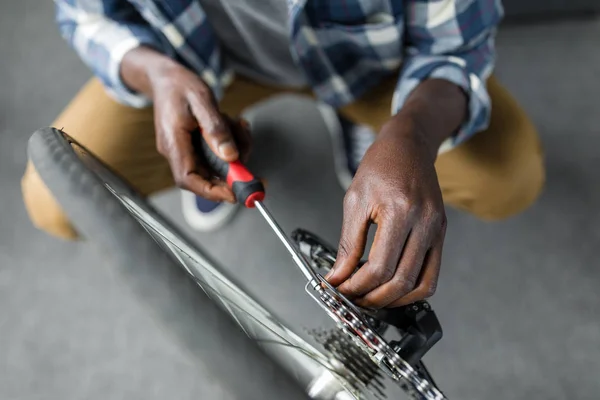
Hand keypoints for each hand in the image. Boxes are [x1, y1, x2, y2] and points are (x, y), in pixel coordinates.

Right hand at [149, 64, 251, 201]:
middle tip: (254, 167)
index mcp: (173, 142)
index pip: (188, 179)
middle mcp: (177, 151)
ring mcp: (185, 150)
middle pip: (206, 176)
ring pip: (215, 164)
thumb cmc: (180, 85)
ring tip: (241, 128)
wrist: (165, 77)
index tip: (235, 193)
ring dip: (235, 151)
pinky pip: (216, 153)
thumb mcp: (202, 100)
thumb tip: (231, 156)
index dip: (211, 191)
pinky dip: (231, 143)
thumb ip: (216, 129)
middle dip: (232, 173)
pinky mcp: (194, 145)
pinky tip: (236, 125)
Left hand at [325, 116, 446, 308]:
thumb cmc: (380, 167)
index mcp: (399, 211)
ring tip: (371, 298)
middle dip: (373, 298)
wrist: (408, 147)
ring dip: (394, 300)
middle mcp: (423, 222)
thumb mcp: (354, 201)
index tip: (341, 289)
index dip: (357, 286)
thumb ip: (347, 244)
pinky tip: (393, 289)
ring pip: (421, 284)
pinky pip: (432, 274)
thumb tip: (337, 276)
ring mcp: (436, 230)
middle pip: (401, 281)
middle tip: (353, 299)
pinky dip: (413, 290)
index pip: (380, 266)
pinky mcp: (441, 234)